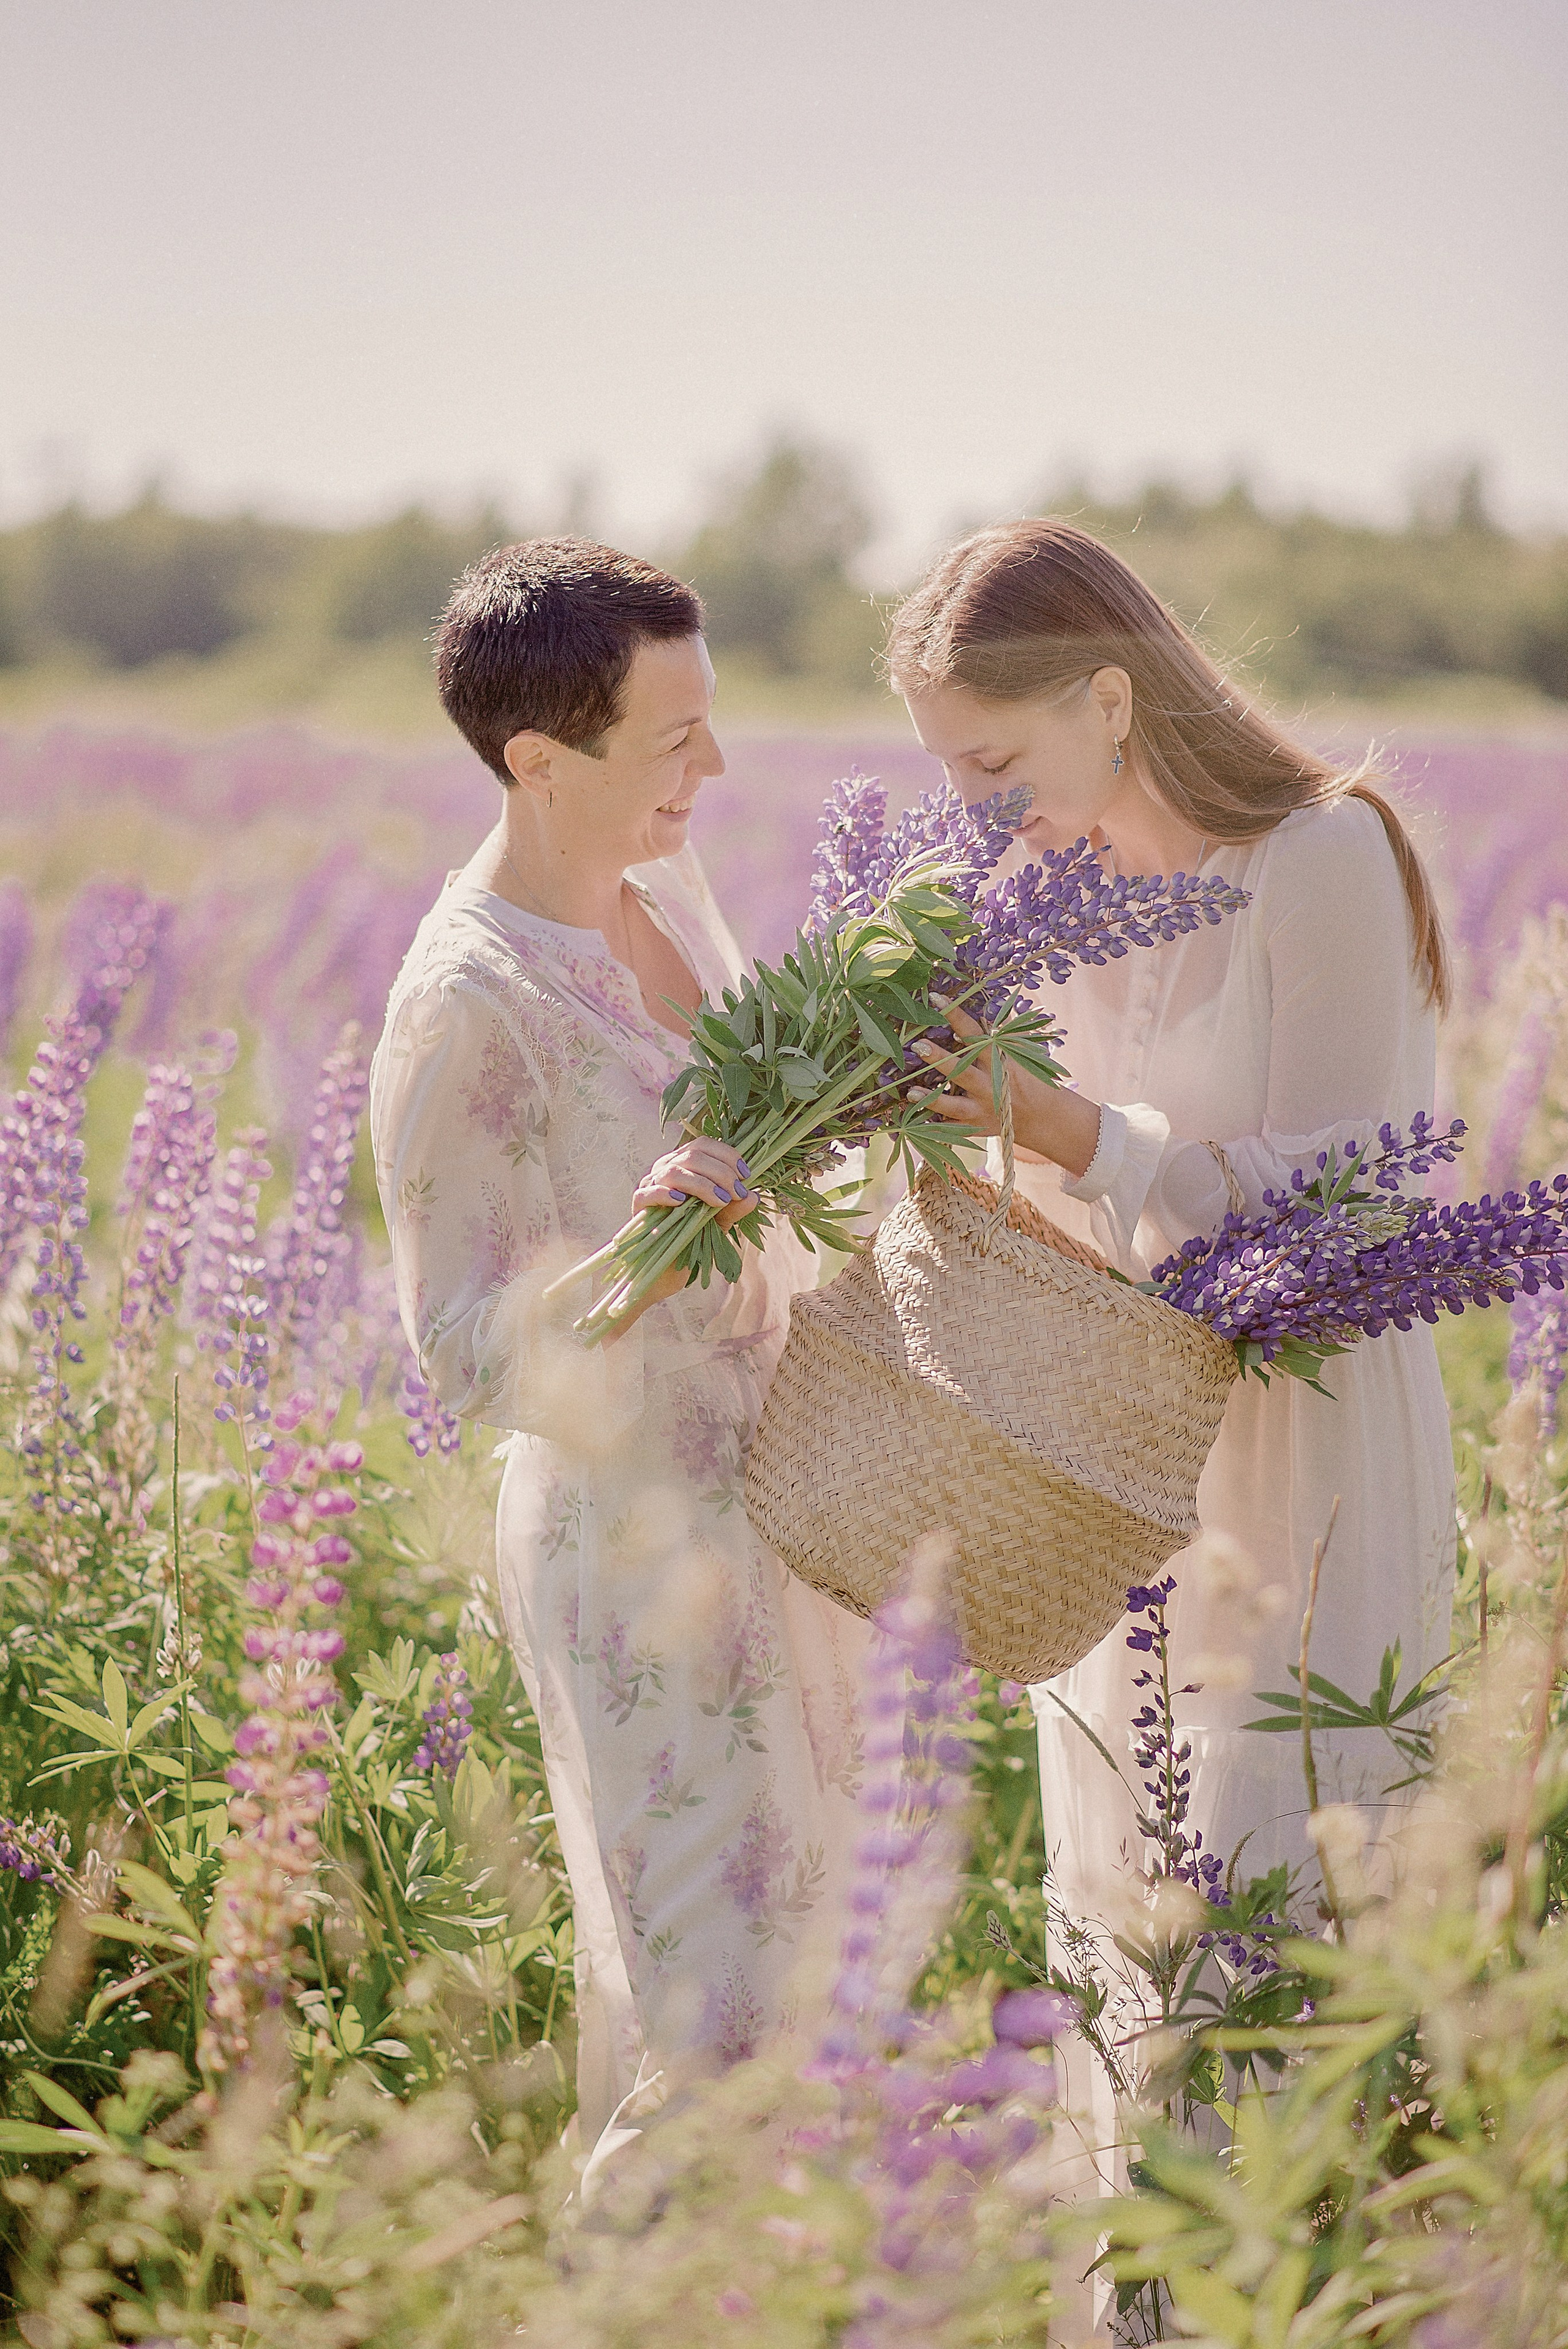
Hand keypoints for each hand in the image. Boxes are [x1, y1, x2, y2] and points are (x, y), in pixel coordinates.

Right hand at [607, 1140, 757, 1336]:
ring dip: (702, 1183)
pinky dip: (666, 1193)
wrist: (665, 1272)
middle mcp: (665, 1170)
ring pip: (674, 1171)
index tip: (745, 1175)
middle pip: (692, 1155)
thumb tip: (753, 1197)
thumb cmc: (691, 1240)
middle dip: (721, 1172)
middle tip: (737, 1193)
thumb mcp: (718, 1224)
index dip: (727, 1155)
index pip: (703, 1145)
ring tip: (720, 1200)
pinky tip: (681, 1202)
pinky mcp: (638, 1206)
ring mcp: (650, 1186)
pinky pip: (649, 1192)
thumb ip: (733, 1210)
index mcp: (684, 1165)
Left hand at [910, 1002, 1101, 1179]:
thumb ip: (1004, 1026)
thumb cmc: (1025, 1075)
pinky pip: (951, 1128)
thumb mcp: (1020, 1050)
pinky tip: (912, 1119)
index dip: (955, 1015)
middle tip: (917, 1045)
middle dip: (939, 1059)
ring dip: (932, 1099)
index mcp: (999, 1060)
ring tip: (910, 1092)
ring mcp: (980, 1108)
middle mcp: (989, 1085)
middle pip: (961, 1071)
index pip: (974, 1034)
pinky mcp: (974, 1127)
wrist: (1040, 1116)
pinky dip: (934, 1125)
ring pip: (954, 1105)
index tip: (935, 998)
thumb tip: (988, 999)